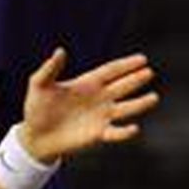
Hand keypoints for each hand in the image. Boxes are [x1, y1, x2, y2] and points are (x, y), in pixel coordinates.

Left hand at [19, 49, 158, 162]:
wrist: (34, 137)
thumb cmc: (36, 109)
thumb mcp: (39, 85)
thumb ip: (50, 69)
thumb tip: (60, 51)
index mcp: (88, 84)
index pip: (111, 71)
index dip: (126, 65)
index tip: (142, 59)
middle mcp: (99, 98)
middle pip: (122, 86)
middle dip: (136, 79)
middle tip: (149, 73)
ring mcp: (100, 116)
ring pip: (125, 108)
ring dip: (139, 104)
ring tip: (154, 98)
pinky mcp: (97, 134)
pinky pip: (115, 132)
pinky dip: (125, 132)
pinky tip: (134, 128)